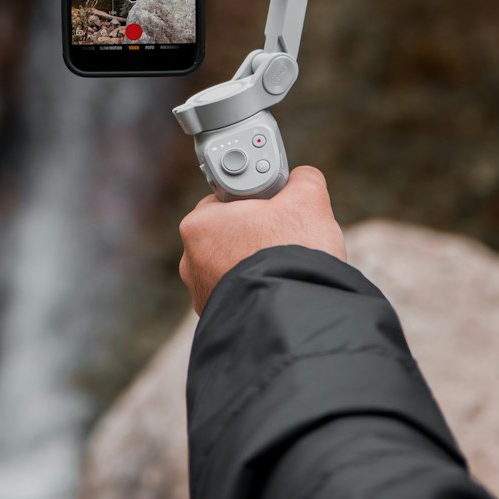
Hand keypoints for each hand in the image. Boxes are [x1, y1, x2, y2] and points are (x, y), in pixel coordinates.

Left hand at [179, 164, 346, 314]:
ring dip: (255, 265)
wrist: (294, 318)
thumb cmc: (291, 255)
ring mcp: (202, 294)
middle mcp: (190, 261)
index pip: (225, 200)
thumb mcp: (307, 200)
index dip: (255, 201)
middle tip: (285, 237)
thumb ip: (302, 180)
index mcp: (199, 225)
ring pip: (233, 267)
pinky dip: (257, 291)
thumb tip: (302, 179)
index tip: (275, 207)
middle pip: (229, 235)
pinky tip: (280, 290)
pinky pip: (240, 295)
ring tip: (285, 267)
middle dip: (256, 235)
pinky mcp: (217, 320)